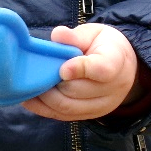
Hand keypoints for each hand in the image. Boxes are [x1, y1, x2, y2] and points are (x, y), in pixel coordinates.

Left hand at [22, 24, 138, 120]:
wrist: (122, 67)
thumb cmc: (103, 46)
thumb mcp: (93, 33)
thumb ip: (76, 36)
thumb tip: (57, 35)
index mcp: (116, 62)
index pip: (101, 69)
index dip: (80, 69)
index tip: (62, 68)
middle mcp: (112, 89)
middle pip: (78, 91)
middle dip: (53, 82)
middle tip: (35, 73)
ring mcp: (101, 106)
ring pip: (68, 107)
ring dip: (45, 98)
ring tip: (28, 86)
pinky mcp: (89, 116)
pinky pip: (63, 116)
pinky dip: (43, 108)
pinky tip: (29, 98)